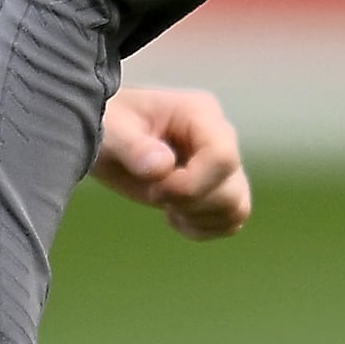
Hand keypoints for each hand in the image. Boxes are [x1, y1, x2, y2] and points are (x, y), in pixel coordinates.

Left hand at [93, 84, 251, 237]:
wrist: (107, 135)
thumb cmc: (108, 123)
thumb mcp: (112, 131)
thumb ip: (134, 147)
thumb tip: (161, 167)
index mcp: (200, 114)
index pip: (222, 157)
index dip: (192, 184)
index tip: (156, 188)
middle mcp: (220, 138)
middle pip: (232, 189)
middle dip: (191, 203)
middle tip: (154, 194)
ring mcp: (221, 166)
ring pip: (236, 208)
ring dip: (199, 218)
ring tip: (166, 206)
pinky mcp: (218, 189)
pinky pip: (230, 220)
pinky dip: (202, 228)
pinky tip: (173, 215)